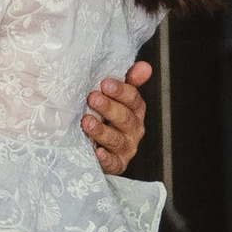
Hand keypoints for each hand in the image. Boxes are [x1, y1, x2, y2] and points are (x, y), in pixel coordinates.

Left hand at [82, 58, 150, 173]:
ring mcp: (126, 148)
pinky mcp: (116, 164)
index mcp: (135, 110)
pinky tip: (96, 152)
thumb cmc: (102, 114)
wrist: (92, 145)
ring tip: (86, 121)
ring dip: (102, 131)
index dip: (121, 91)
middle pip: (125, 118)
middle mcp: (134, 129)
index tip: (104, 83)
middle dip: (109, 108)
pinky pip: (112, 162)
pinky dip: (105, 158)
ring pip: (117, 139)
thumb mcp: (112, 95)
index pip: (133, 99)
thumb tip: (145, 67)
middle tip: (92, 98)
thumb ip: (128, 80)